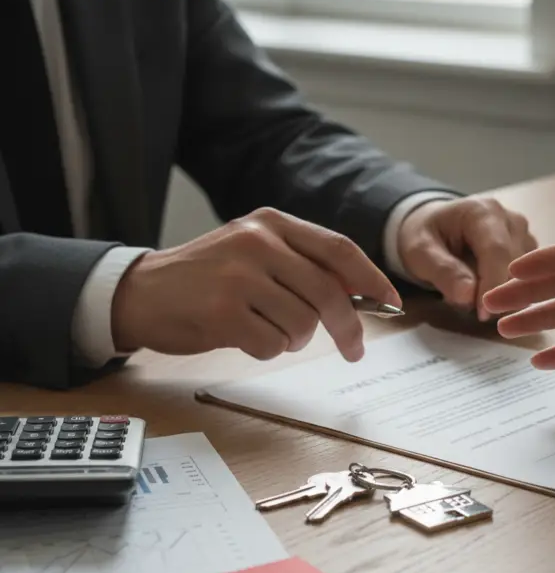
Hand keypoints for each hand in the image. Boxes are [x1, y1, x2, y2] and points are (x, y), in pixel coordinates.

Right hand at [111, 208, 400, 362]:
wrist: (142, 292)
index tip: (393, 304)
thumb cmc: (208, 278)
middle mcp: (258, 242)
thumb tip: (361, 294)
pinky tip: (243, 335)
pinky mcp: (222, 312)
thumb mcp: (255, 254)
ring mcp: (238, 276)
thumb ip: (302, 265)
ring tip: (264, 327)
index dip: (372, 279)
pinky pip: (272, 345)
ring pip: (302, 324)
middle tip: (354, 350)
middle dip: (348, 329)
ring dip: (292, 338)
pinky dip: (266, 350)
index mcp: (271, 223)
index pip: (339, 250)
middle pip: (328, 293)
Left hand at [397, 197, 536, 320]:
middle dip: (498, 294)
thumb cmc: (425, 238)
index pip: (497, 251)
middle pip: (516, 265)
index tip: (483, 313)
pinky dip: (509, 293)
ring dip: (505, 295)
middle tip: (474, 313)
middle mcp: (511, 220)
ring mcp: (524, 235)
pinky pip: (527, 279)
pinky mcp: (528, 252)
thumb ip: (443, 272)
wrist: (434, 228)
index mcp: (483, 212)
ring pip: (526, 275)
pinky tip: (488, 296)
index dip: (492, 285)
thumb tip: (468, 297)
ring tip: (476, 301)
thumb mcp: (420, 252)